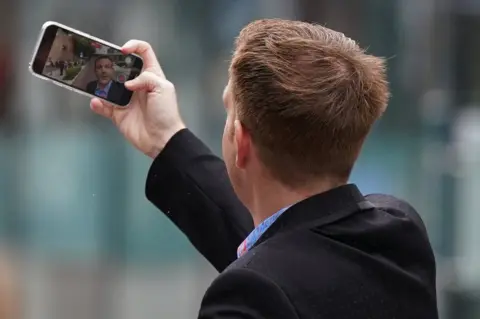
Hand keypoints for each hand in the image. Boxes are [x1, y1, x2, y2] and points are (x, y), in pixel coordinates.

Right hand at [90, 40, 185, 157]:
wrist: (162, 139)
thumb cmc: (167, 114)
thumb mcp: (163, 88)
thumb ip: (146, 78)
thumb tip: (127, 83)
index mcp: (151, 76)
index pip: (144, 53)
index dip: (134, 46)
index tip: (123, 50)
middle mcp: (138, 85)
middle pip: (121, 68)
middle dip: (111, 64)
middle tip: (102, 64)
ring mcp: (127, 99)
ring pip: (109, 86)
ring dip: (101, 84)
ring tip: (95, 82)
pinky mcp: (119, 113)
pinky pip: (104, 106)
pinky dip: (97, 104)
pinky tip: (96, 102)